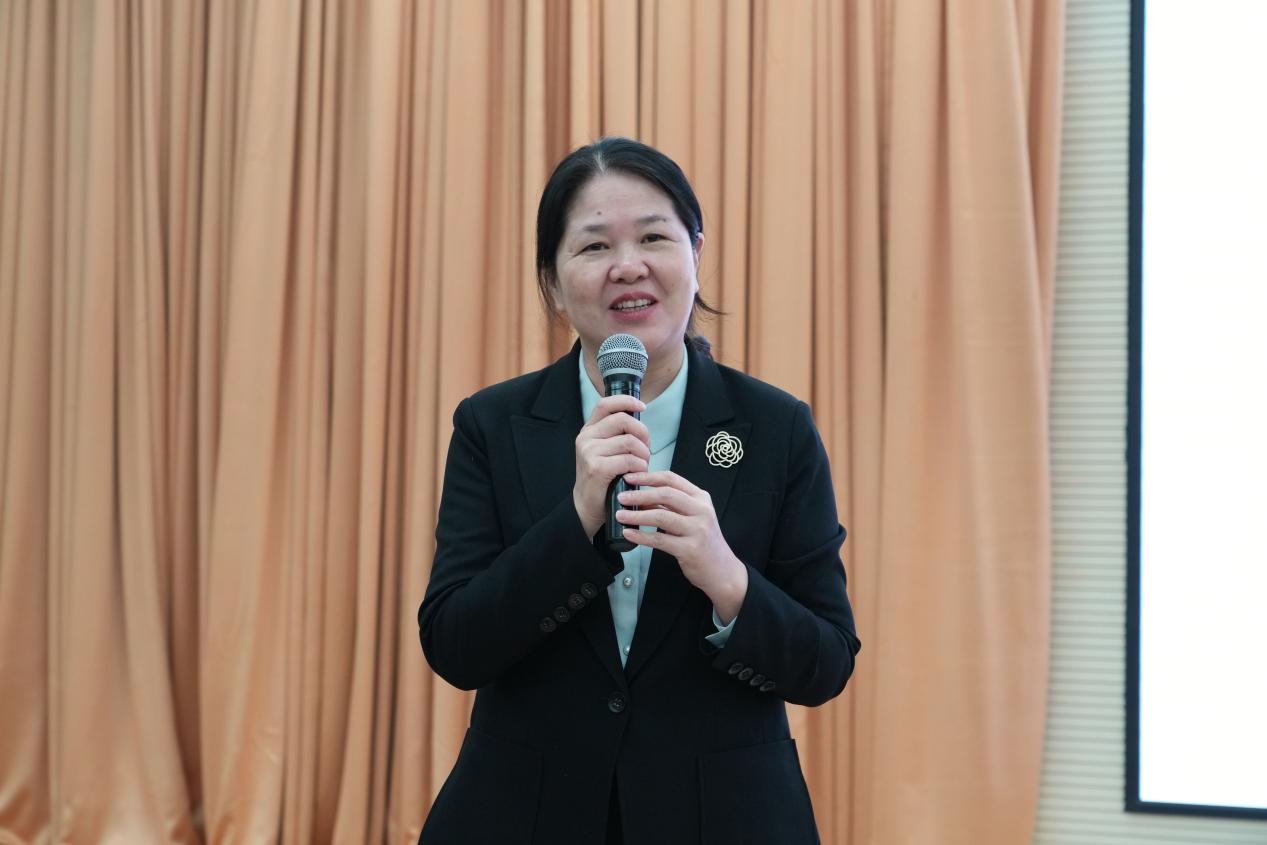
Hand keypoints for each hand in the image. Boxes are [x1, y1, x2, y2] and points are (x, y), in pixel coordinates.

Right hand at [573, 395, 649, 536]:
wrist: (588, 506)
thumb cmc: (604, 478)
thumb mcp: (606, 450)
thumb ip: (617, 433)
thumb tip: (639, 416)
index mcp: (589, 430)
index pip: (606, 404)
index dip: (626, 401)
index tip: (642, 406)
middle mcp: (586, 438)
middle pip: (623, 420)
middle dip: (643, 433)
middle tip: (646, 448)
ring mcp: (589, 452)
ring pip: (629, 441)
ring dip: (643, 454)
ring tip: (642, 465)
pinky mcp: (596, 468)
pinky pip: (629, 460)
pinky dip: (639, 467)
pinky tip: (637, 474)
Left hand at [615, 471, 747, 622]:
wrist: (722, 570)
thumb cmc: (704, 542)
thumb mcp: (694, 517)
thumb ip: (672, 506)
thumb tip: (641, 497)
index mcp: (701, 498)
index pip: (672, 479)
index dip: (648, 476)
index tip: (630, 477)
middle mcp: (701, 511)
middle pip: (666, 495)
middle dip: (640, 494)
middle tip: (621, 497)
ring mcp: (697, 530)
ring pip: (661, 516)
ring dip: (637, 515)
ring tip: (621, 515)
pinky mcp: (690, 549)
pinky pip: (659, 540)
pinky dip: (641, 536)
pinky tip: (629, 534)